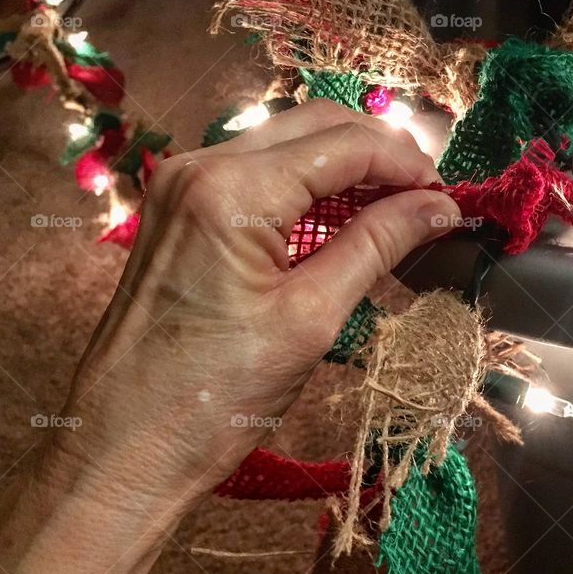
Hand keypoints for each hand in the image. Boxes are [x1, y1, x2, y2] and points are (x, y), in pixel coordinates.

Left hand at [0, 99, 458, 573]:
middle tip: (427, 201)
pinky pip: (257, 174)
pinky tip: (341, 222)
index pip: (343, 144)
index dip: (406, 164)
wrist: (124, 448)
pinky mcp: (178, 208)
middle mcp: (199, 165)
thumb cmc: (217, 397)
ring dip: (344, 168)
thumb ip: (377, 244)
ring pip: (286, 144)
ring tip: (395, 212)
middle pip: (314, 126)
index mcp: (231, 189)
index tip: (448, 199)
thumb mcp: (312, 318)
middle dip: (378, 154)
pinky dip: (306, 189)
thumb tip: (441, 207)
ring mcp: (181, 183)